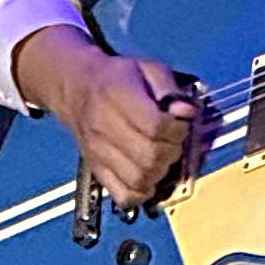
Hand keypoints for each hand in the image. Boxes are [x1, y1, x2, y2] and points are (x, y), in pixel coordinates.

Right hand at [12, 25, 195, 207]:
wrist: (77, 87)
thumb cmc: (116, 78)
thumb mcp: (148, 68)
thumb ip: (170, 89)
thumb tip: (186, 112)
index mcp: (117, 96)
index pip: (156, 126)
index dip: (178, 129)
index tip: (181, 123)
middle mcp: (104, 126)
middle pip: (150, 156)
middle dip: (173, 151)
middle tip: (174, 141)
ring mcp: (98, 152)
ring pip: (139, 179)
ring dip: (161, 173)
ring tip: (164, 157)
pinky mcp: (97, 169)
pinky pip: (123, 195)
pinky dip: (142, 193)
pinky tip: (150, 178)